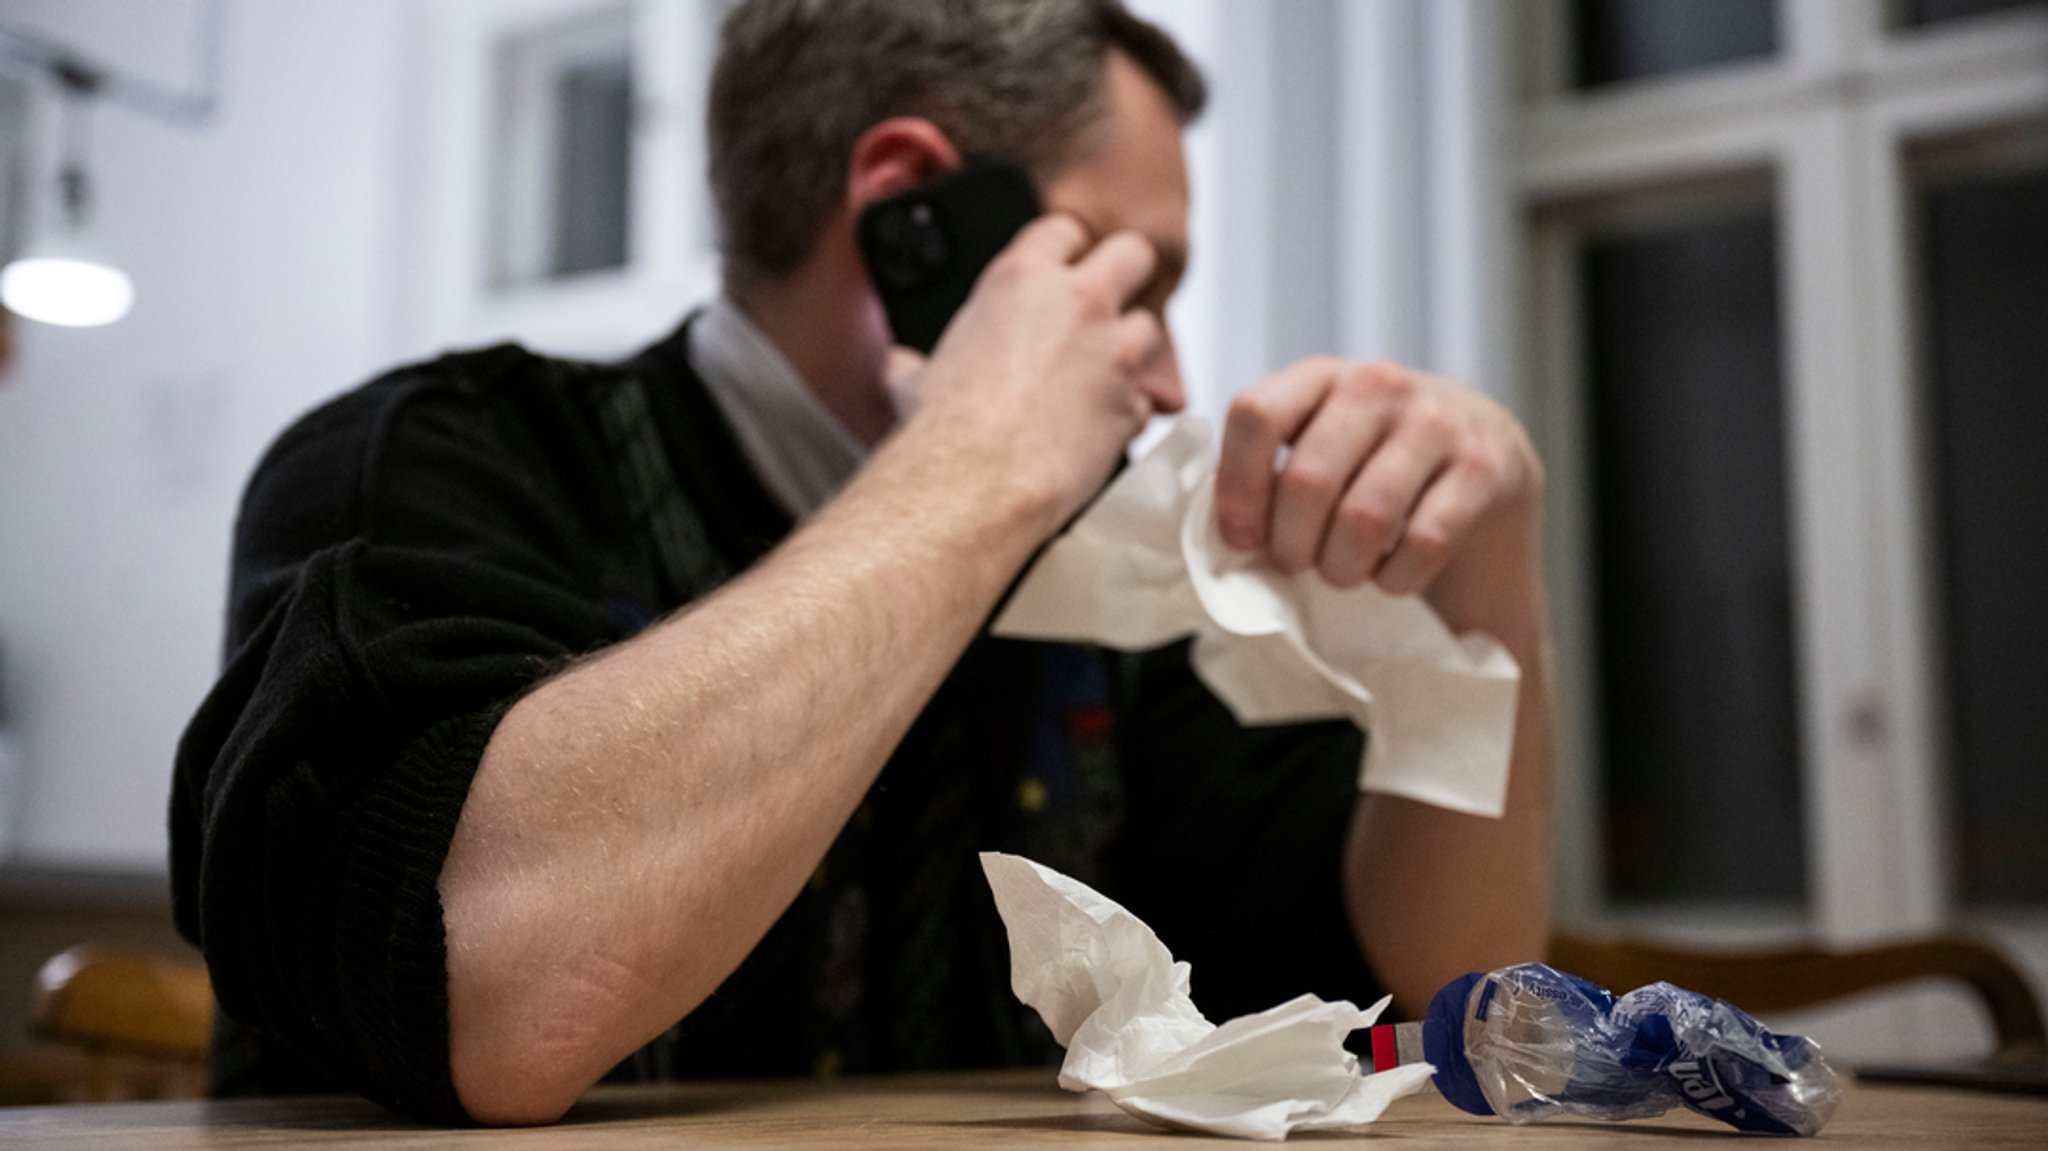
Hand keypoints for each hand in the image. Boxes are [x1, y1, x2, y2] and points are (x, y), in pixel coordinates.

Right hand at [901, 213, 1179, 524]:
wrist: (973, 485)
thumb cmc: (942, 429)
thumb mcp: (914, 378)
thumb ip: (917, 360)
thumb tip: (901, 366)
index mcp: (1022, 279)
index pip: (1064, 229)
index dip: (1065, 249)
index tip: (1061, 269)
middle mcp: (1079, 304)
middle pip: (1133, 254)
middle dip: (1126, 274)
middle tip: (1107, 301)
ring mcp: (1114, 353)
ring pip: (1151, 328)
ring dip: (1131, 349)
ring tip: (1101, 376)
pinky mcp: (1131, 406)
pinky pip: (1143, 401)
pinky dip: (1126, 412)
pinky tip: (1098, 428)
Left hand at [1213, 358, 1541, 601]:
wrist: (1486, 468)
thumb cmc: (1375, 470)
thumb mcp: (1318, 448)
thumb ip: (1268, 473)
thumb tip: (1222, 536)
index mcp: (1319, 377)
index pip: (1256, 415)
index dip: (1237, 487)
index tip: (1240, 539)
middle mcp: (1379, 384)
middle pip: (1308, 480)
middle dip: (1293, 545)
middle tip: (1299, 564)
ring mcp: (1437, 421)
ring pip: (1364, 517)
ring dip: (1343, 567)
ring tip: (1343, 572)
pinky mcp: (1486, 466)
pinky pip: (1424, 542)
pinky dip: (1398, 577)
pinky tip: (1393, 575)